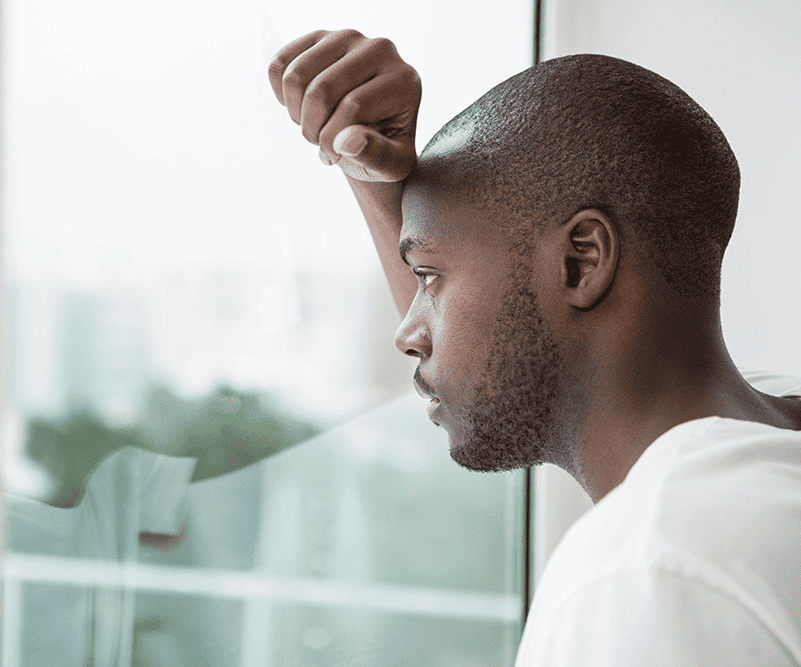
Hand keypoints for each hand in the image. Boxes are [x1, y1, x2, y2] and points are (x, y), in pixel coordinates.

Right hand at [269, 30, 421, 182]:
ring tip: (315, 126)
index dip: (332, 140)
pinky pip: (279, 65)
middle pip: (320, 91)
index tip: (334, 157)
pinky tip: (301, 108)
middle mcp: (379, 48)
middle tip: (322, 144)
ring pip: (295, 77)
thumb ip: (376, 157)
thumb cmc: (385, 150)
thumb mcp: (391, 166)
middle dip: (312, 129)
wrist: (374, 133)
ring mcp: (348, 38)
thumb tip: (346, 142)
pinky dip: (281, 96)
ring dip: (296, 114)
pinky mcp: (321, 37)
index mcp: (403, 78)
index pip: (352, 106)